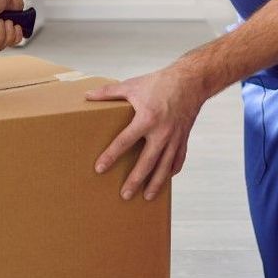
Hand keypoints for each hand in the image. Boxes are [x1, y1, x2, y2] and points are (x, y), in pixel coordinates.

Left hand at [85, 67, 205, 201]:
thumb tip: (87, 95)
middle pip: (146, 162)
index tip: (99, 168)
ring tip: (146, 197)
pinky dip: (172, 170)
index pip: (124, 141)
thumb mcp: (132, 85)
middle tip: (124, 195)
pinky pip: (178, 159)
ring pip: (164, 166)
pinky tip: (165, 178)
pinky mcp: (184, 138)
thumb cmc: (159, 82)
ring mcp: (175, 137)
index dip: (111, 155)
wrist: (191, 81)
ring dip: (155, 183)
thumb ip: (109, 92)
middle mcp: (162, 132)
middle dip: (135, 180)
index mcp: (146, 119)